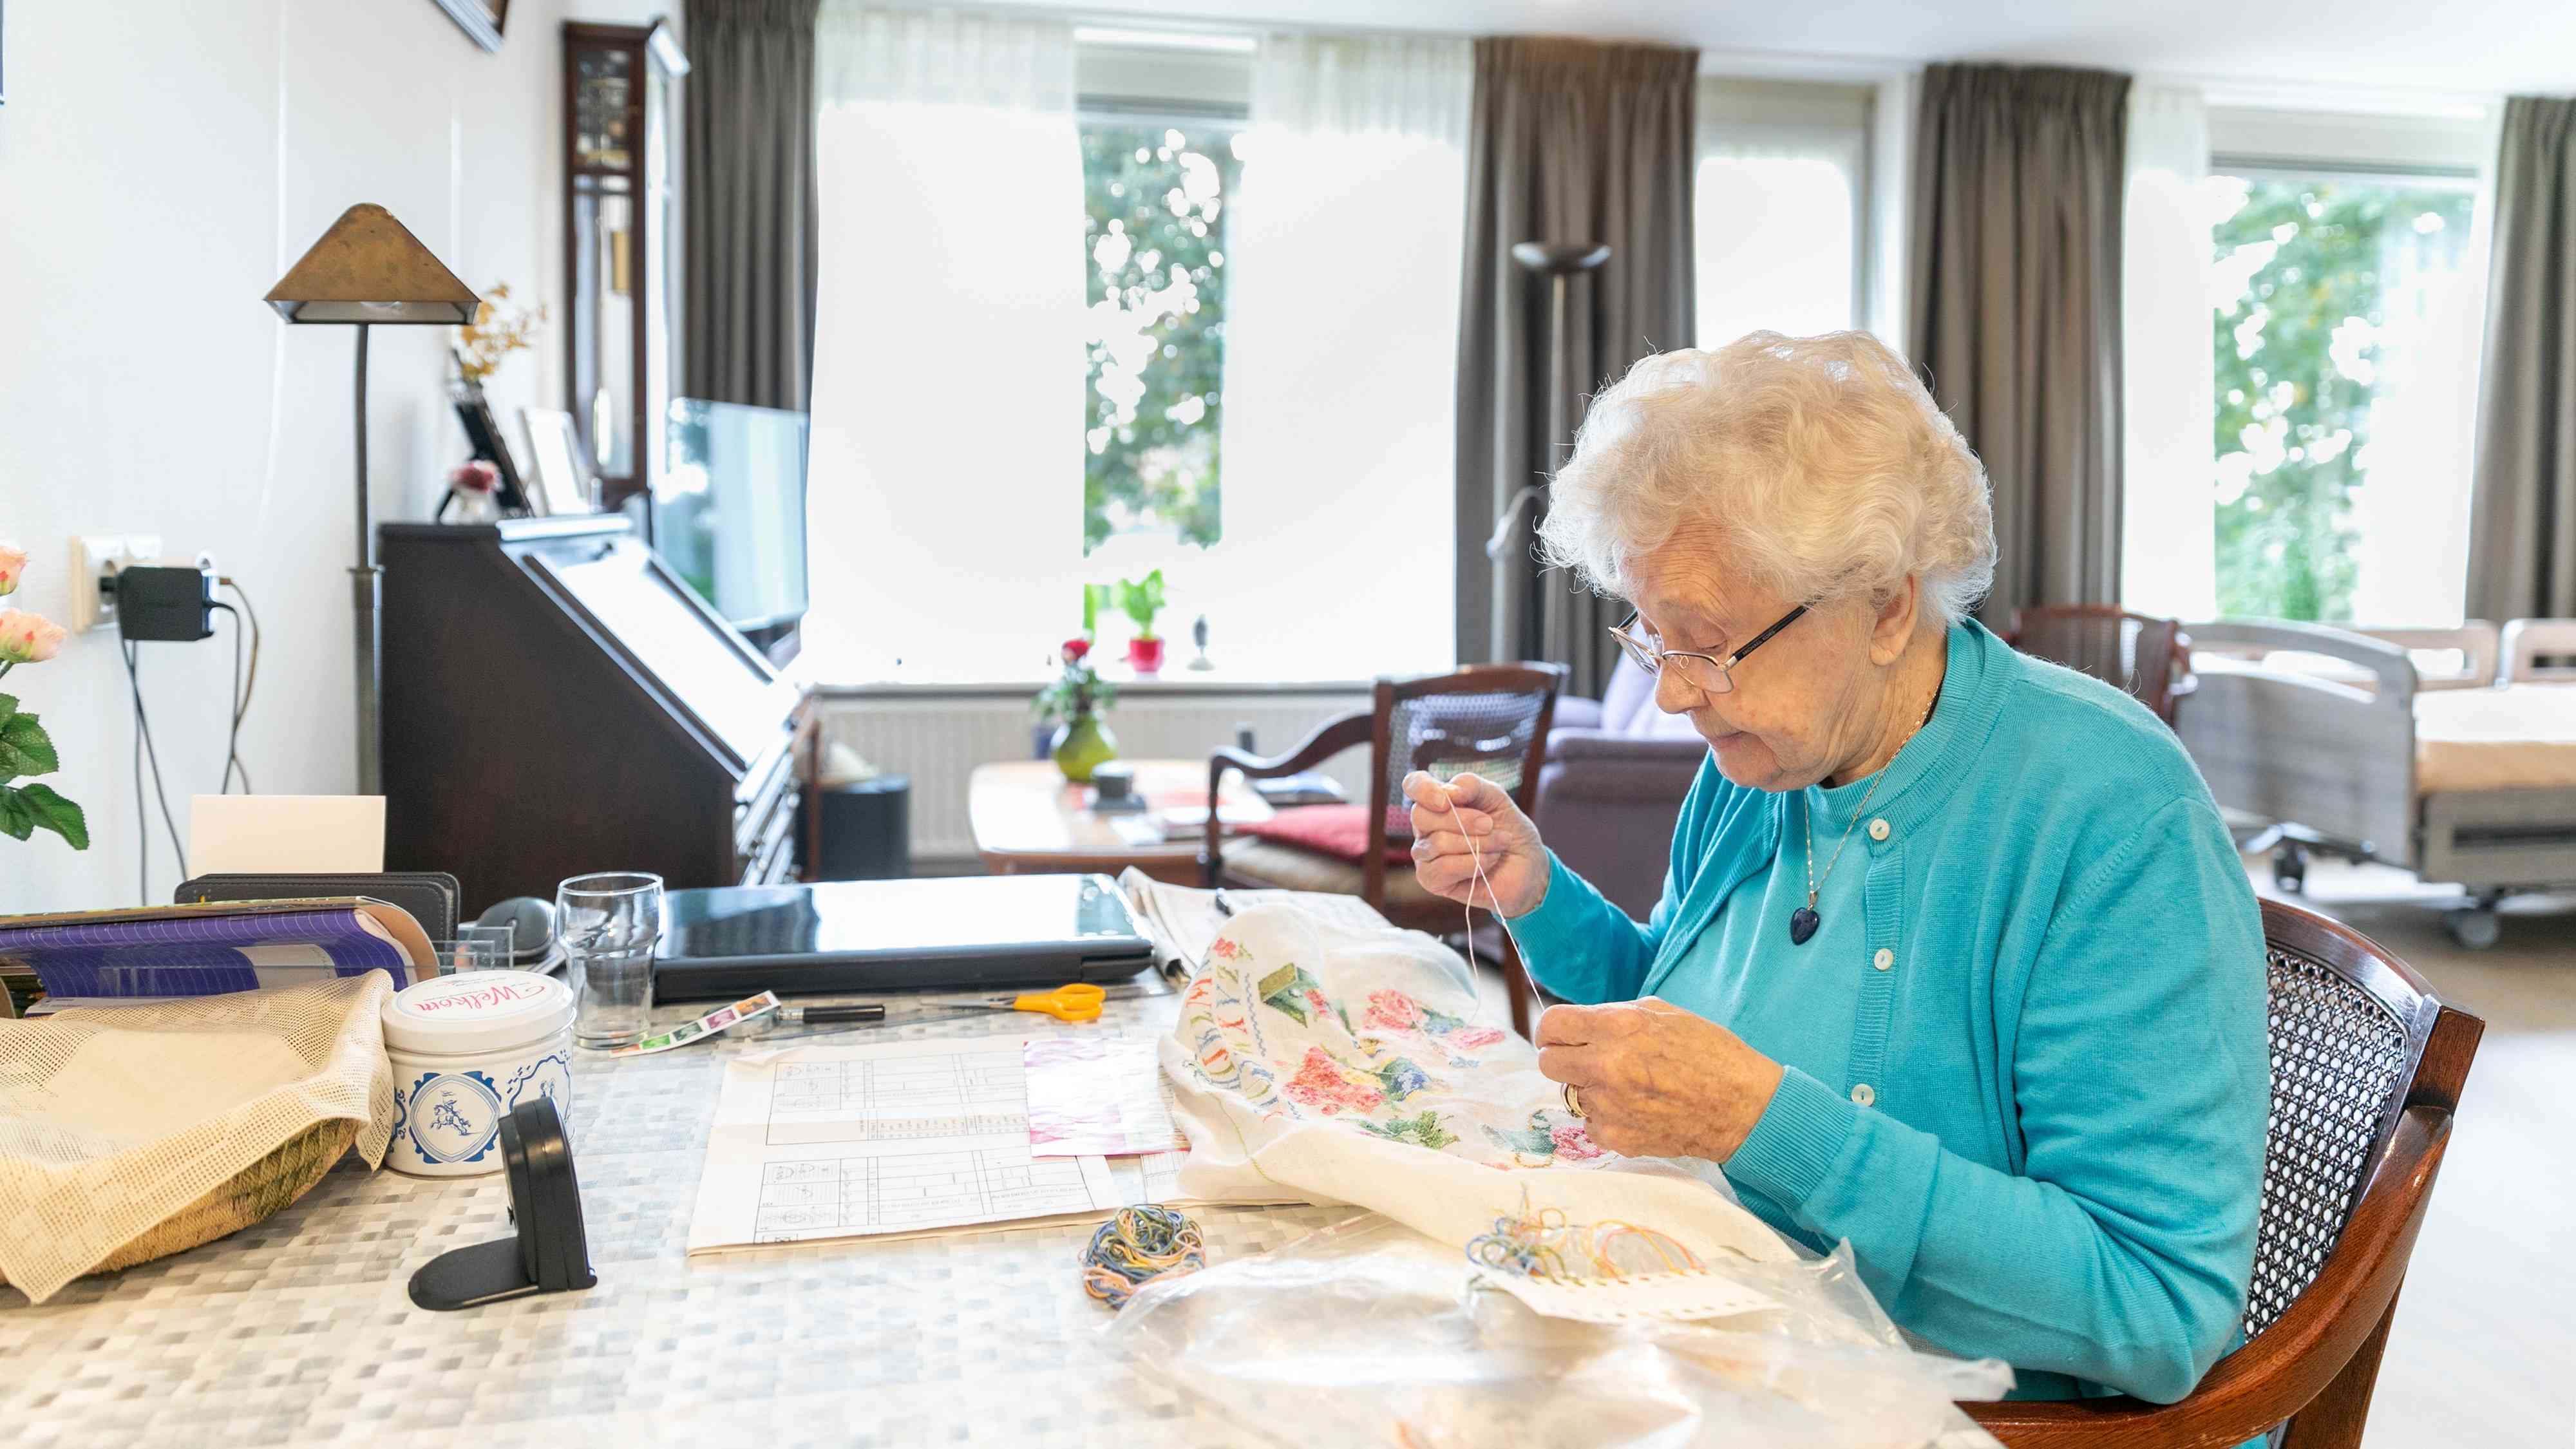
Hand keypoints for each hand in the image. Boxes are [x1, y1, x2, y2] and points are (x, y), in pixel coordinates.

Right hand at [1402, 771, 1548, 916]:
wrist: (1527, 867)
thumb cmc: (1508, 829)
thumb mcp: (1496, 798)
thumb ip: (1471, 785)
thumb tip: (1449, 792)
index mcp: (1437, 801)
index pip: (1414, 785)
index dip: (1423, 790)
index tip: (1447, 801)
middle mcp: (1426, 827)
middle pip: (1421, 815)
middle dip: (1462, 820)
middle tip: (1490, 824)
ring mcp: (1426, 854)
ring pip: (1437, 843)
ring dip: (1477, 843)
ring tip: (1500, 844)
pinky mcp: (1431, 880)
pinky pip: (1444, 868)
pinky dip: (1473, 863)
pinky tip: (1489, 862)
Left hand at [1535, 999, 1784, 1161]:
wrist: (1742, 1107)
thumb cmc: (1710, 1053)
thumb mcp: (1662, 1014)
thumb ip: (1613, 1017)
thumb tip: (1580, 1025)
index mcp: (1618, 1026)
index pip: (1551, 1025)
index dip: (1552, 1030)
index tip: (1560, 1036)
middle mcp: (1606, 1065)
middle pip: (1548, 1063)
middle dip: (1563, 1059)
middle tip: (1587, 1061)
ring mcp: (1609, 1105)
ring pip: (1572, 1095)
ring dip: (1592, 1089)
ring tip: (1631, 1086)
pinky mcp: (1616, 1137)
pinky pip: (1591, 1123)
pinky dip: (1608, 1118)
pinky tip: (1638, 1109)